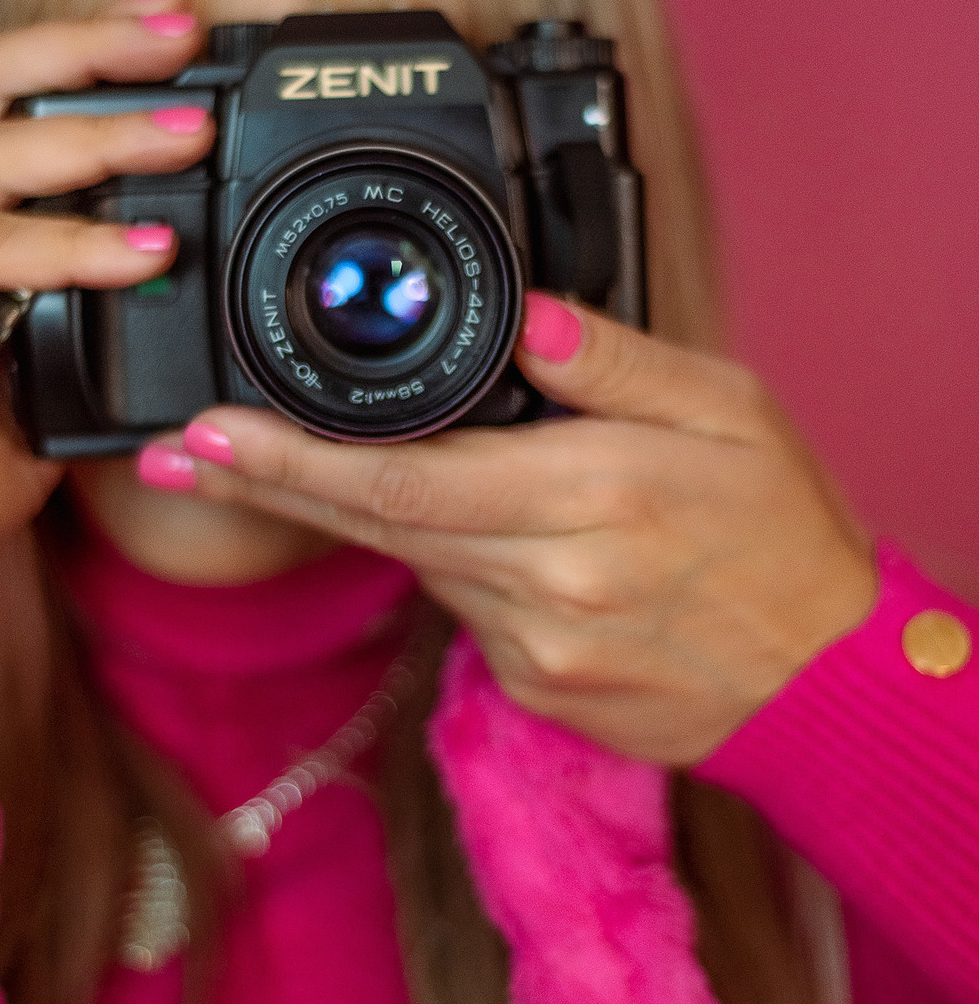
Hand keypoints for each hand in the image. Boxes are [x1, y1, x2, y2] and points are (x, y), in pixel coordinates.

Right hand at [0, 0, 211, 653]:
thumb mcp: (42, 326)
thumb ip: (80, 258)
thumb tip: (180, 214)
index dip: (77, 36)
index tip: (166, 8)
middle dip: (87, 51)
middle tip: (184, 40)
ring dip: (95, 140)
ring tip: (188, 137)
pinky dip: (67, 245)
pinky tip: (140, 251)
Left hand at [155, 293, 877, 764]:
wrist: (828, 681)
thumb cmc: (787, 536)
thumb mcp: (728, 409)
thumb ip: (615, 361)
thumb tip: (527, 316)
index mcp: (592, 499)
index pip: (407, 478)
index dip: (294, 460)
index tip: (210, 434)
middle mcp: (548, 584)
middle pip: (374, 526)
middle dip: (265, 485)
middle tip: (175, 450)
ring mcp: (536, 648)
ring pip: (412, 563)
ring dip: (348, 512)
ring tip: (273, 465)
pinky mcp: (536, 687)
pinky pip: (459, 606)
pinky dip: (438, 555)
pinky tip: (454, 523)